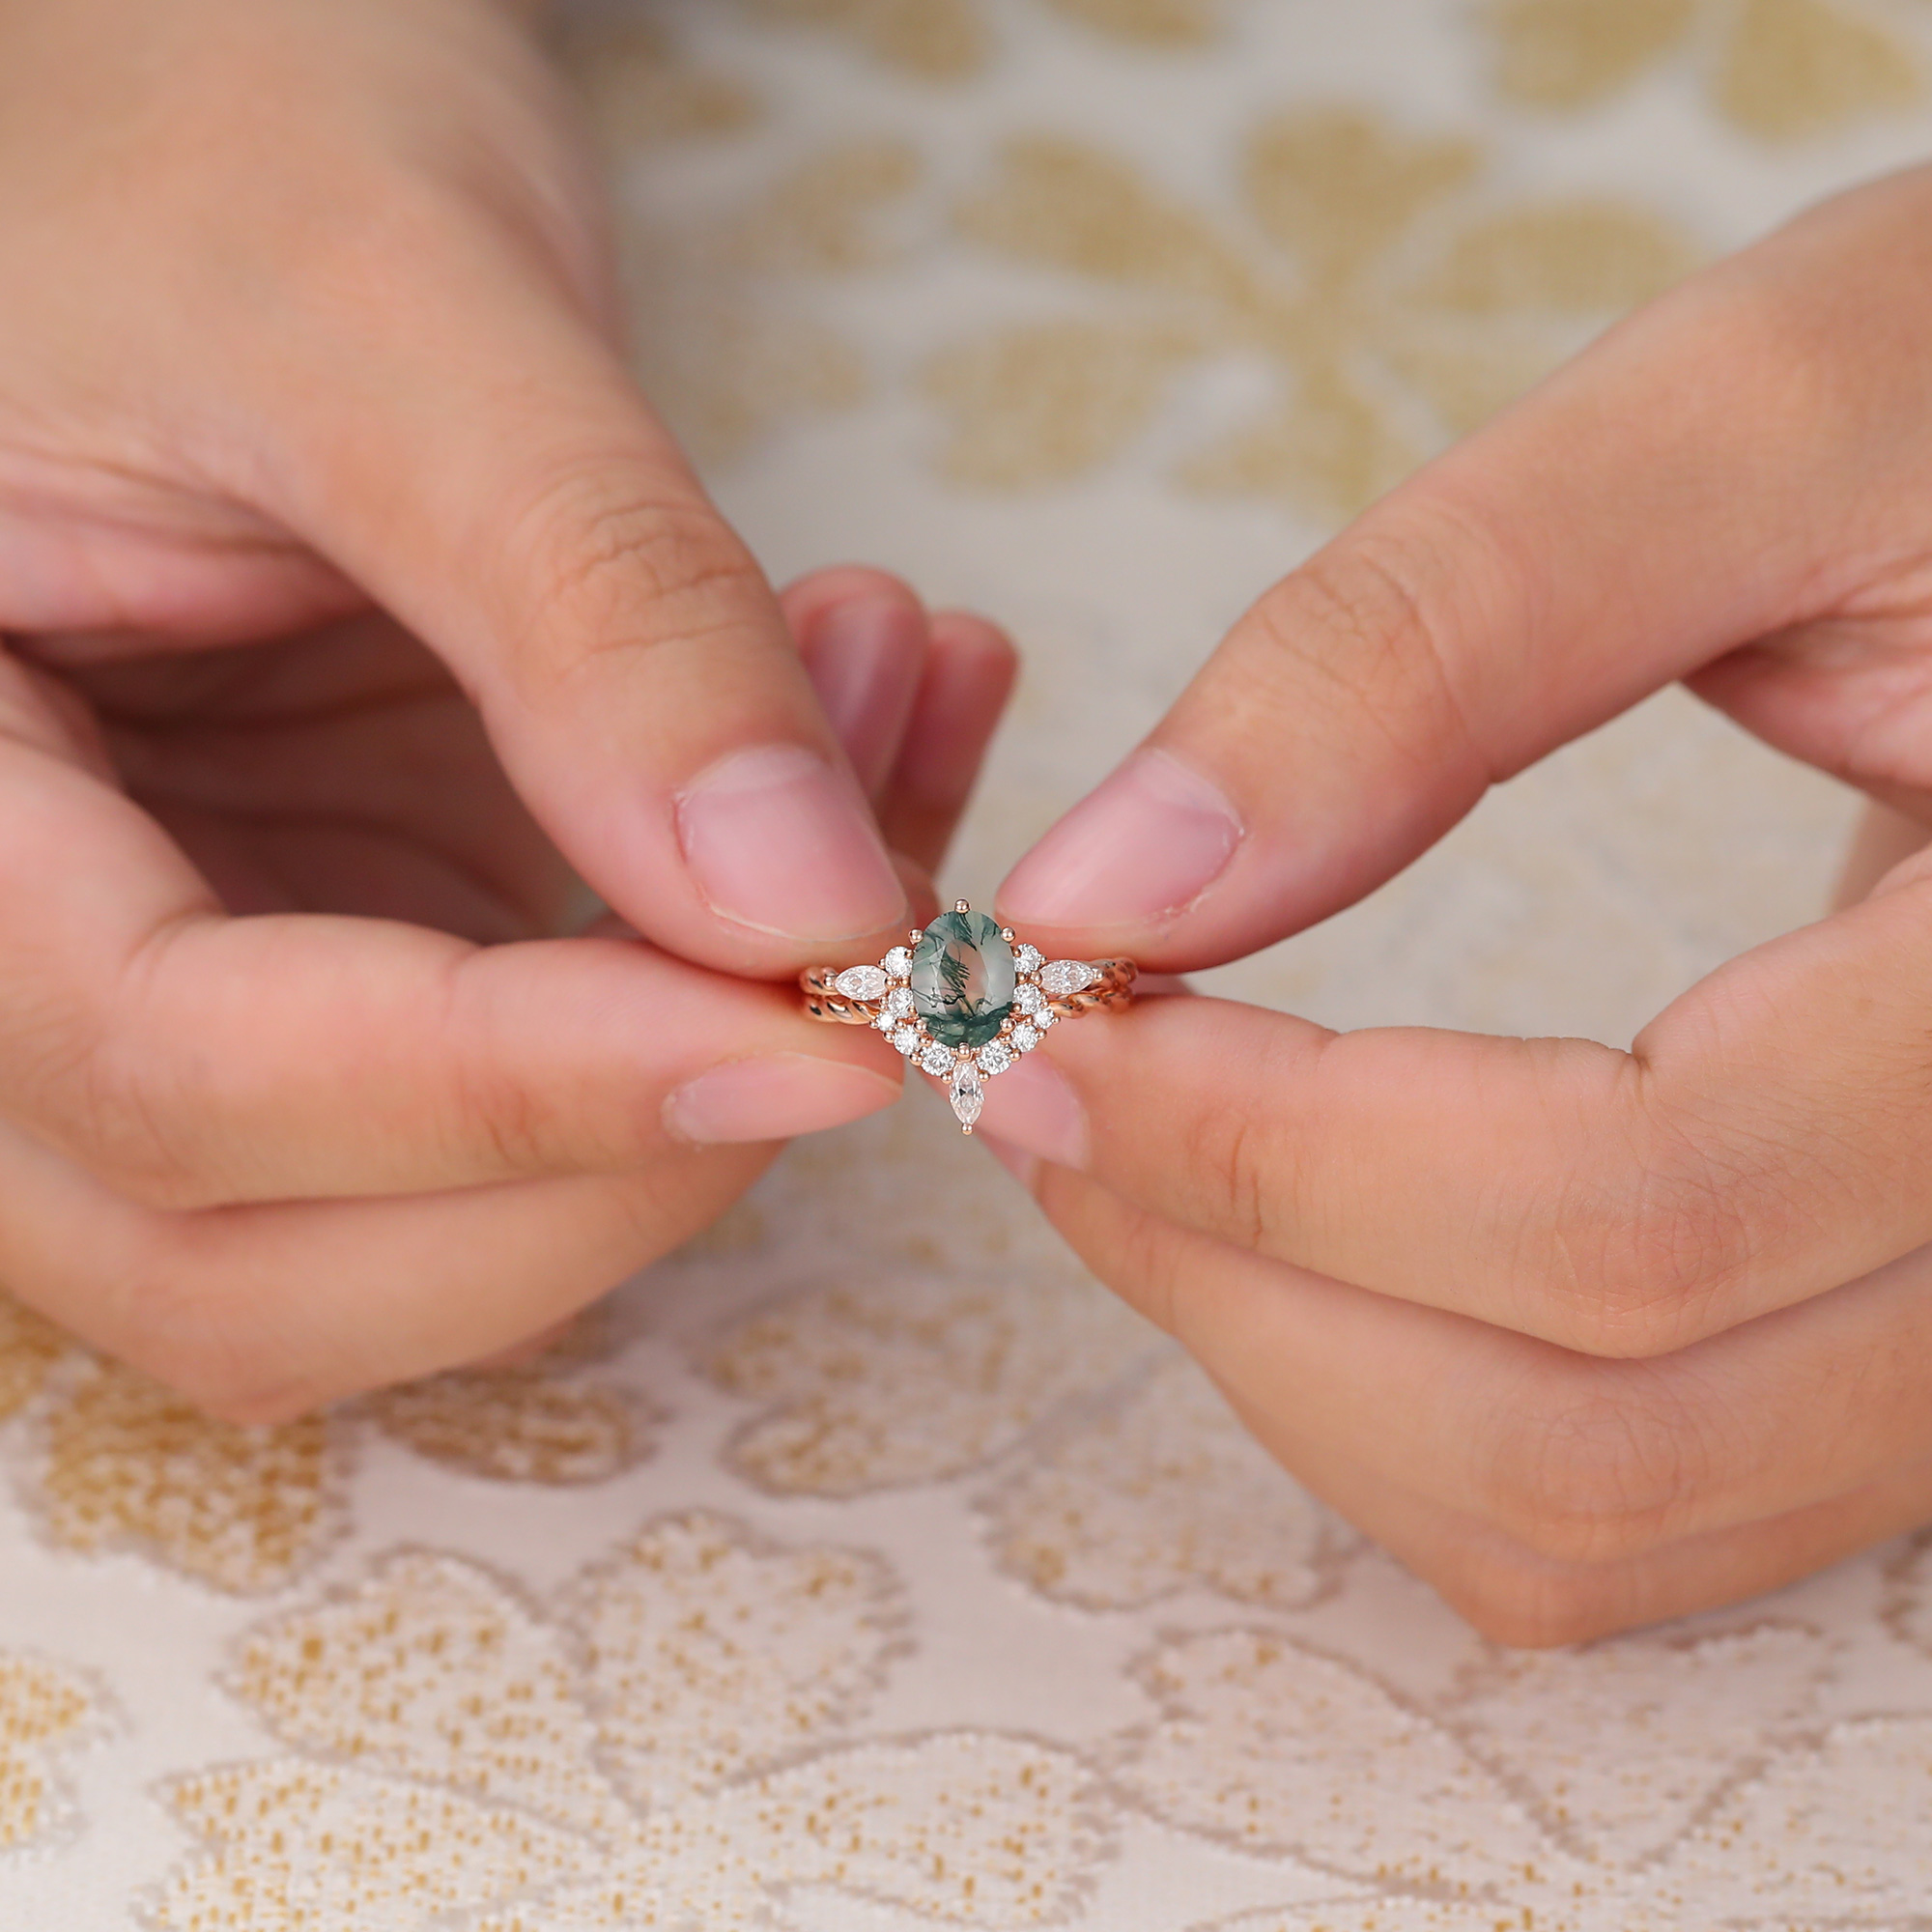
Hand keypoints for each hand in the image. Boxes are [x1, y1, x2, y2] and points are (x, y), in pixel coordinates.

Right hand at [0, 0, 1014, 1415]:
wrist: (231, 122)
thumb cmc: (223, 133)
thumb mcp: (400, 316)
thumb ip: (596, 609)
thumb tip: (802, 911)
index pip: (168, 1065)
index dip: (507, 1091)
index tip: (816, 1032)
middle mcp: (1, 954)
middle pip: (265, 1258)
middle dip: (614, 1163)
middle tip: (873, 955)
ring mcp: (178, 984)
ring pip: (409, 1242)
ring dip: (697, 1097)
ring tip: (893, 760)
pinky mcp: (339, 959)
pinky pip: (535, 1107)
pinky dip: (726, 1004)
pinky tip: (871, 784)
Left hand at [981, 162, 1931, 1643]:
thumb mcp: (1752, 419)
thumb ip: (1422, 646)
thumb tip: (1104, 889)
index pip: (1633, 1207)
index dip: (1275, 1152)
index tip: (1044, 1016)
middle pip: (1602, 1436)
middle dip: (1247, 1283)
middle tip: (1044, 1091)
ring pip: (1607, 1518)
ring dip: (1305, 1369)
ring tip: (1128, 1148)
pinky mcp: (1900, 1306)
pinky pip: (1640, 1488)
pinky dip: (1408, 1396)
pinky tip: (1285, 1215)